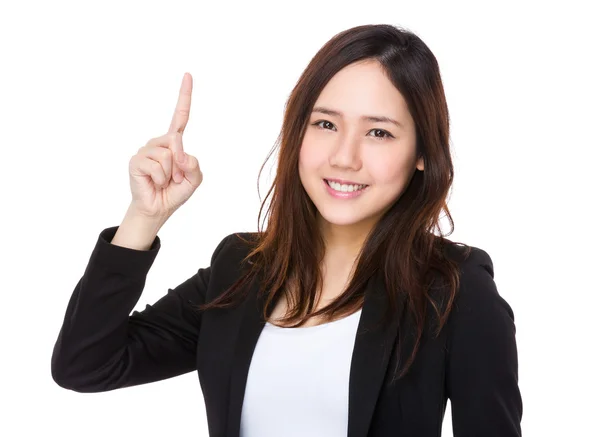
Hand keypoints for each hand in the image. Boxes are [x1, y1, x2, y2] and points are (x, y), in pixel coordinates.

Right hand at [128, 73, 202, 219]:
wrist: (158, 208)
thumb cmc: (175, 191)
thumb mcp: (194, 178)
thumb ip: (194, 164)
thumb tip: (178, 151)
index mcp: (174, 143)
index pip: (180, 116)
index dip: (184, 96)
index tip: (188, 75)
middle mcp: (159, 142)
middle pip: (177, 141)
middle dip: (181, 164)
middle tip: (173, 177)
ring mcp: (145, 150)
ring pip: (168, 155)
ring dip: (170, 174)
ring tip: (163, 181)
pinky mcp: (136, 160)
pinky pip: (156, 166)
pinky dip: (160, 178)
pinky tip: (154, 182)